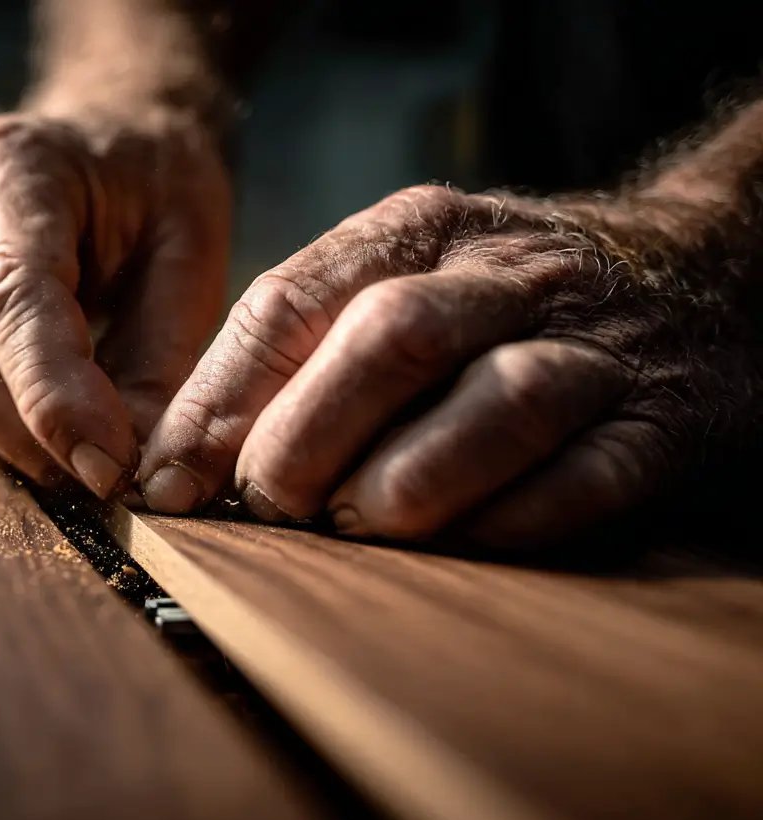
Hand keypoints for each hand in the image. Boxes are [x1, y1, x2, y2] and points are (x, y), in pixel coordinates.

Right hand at [0, 109, 229, 497]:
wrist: (107, 138)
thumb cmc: (157, 185)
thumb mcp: (192, 250)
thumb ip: (161, 355)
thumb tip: (131, 468)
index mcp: (12, 163)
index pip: (8, 297)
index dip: (52, 394)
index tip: (108, 467)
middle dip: (32, 436)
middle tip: (111, 476)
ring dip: (11, 442)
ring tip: (86, 446)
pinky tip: (47, 418)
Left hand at [139, 184, 762, 546]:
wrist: (697, 271)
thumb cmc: (500, 302)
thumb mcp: (400, 282)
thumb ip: (298, 355)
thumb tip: (180, 464)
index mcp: (420, 229)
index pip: (293, 300)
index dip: (219, 400)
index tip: (168, 482)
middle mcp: (507, 273)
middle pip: (390, 338)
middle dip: (307, 435)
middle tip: (269, 505)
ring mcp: (591, 344)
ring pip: (498, 402)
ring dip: (408, 480)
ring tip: (358, 523)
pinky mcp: (658, 421)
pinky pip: (586, 479)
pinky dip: (507, 521)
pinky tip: (456, 545)